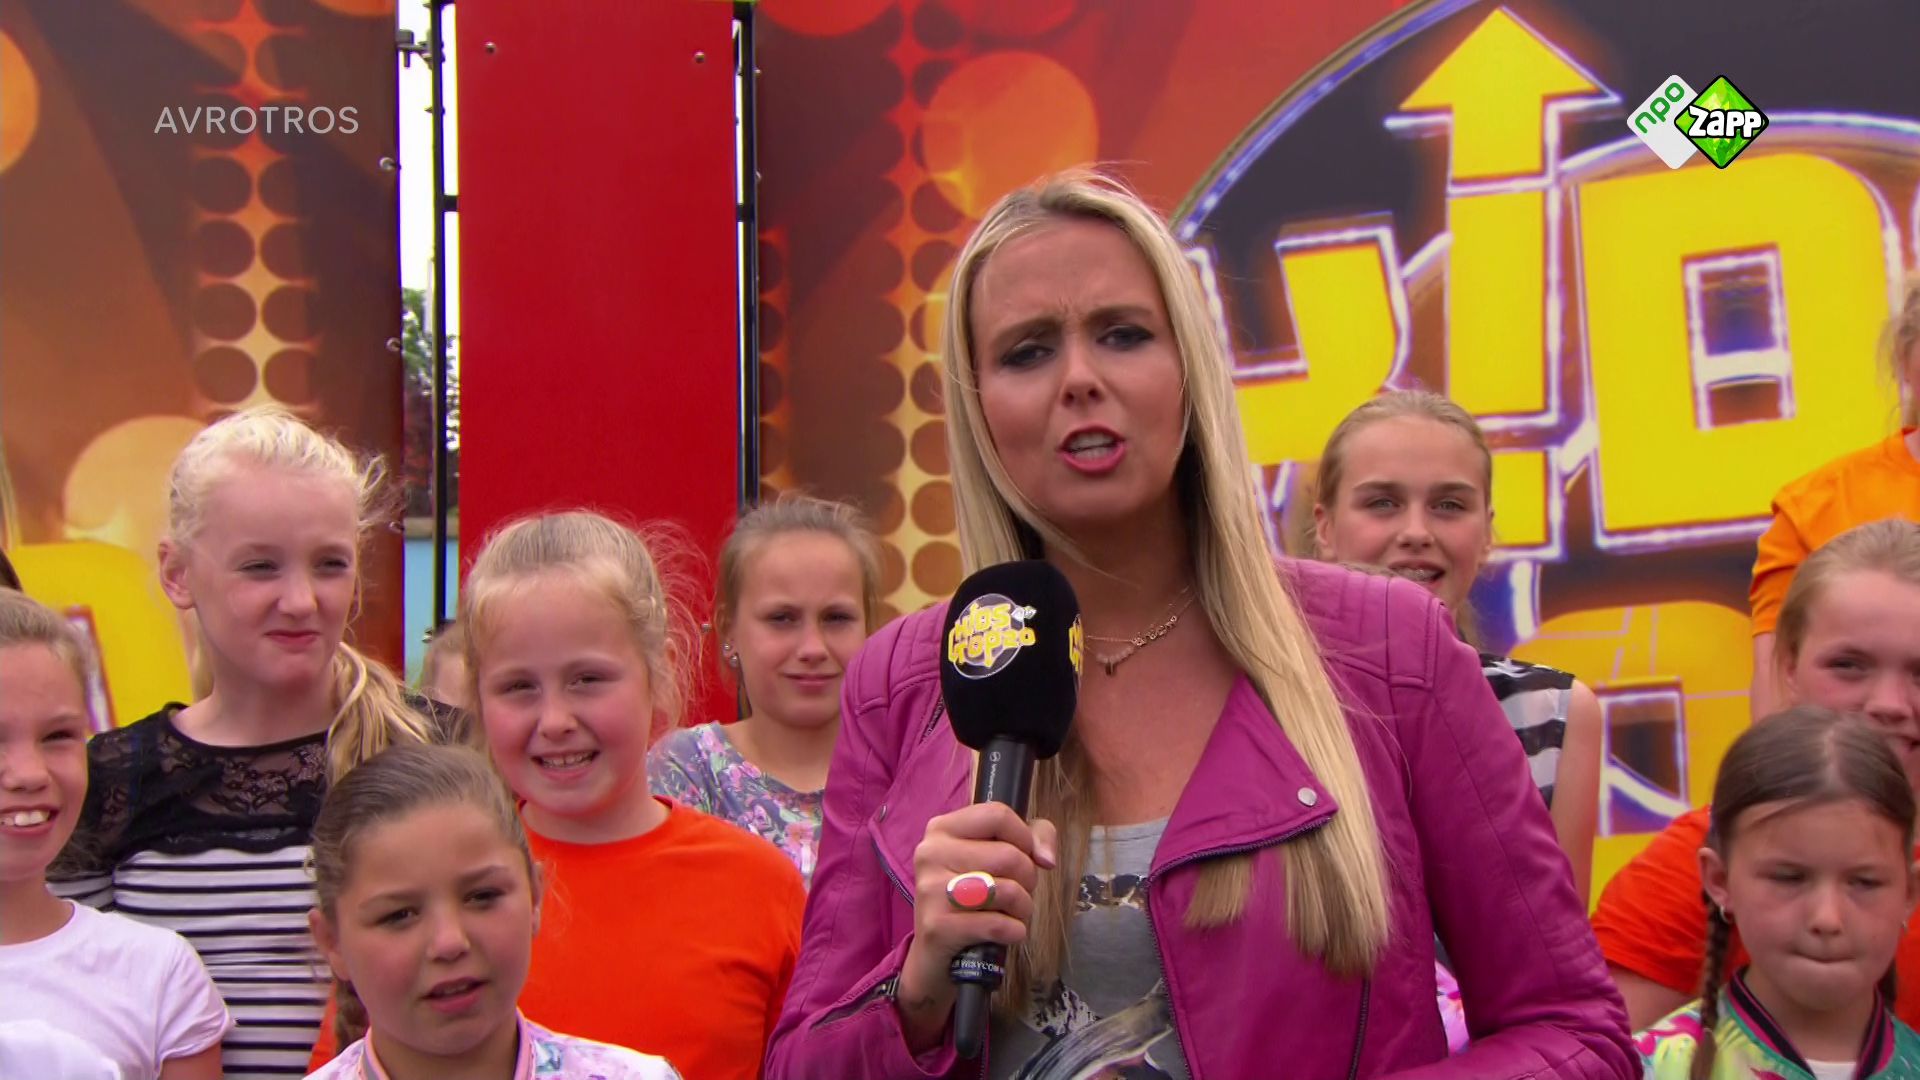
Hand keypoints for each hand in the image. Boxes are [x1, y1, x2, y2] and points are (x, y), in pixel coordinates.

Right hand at [894, 803, 1057, 1051]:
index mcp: (942, 828)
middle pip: (1009, 855)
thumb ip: (1033, 837)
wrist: (936, 955)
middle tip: (1017, 893)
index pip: (998, 814)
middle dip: (1027, 880)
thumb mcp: (996, 857)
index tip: (1025, 856)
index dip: (1024, 837)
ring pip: (1007, 889)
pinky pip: (998, 924)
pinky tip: (1007, 933)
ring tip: (1012, 914)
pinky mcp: (938, 927)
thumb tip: (1046, 858)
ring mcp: (931, 890)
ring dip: (1023, 908)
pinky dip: (1015, 931)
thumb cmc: (971, 898)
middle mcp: (931, 853)